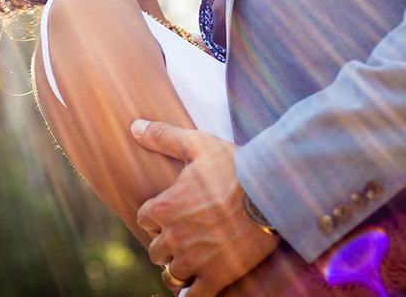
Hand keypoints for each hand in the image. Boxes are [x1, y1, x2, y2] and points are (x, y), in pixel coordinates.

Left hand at [132, 120, 278, 295]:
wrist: (271, 192)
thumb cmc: (235, 165)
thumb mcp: (198, 144)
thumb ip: (163, 136)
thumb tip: (134, 127)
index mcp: (165, 206)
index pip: (144, 220)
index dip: (157, 218)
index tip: (171, 215)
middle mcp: (174, 236)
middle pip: (155, 251)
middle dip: (167, 245)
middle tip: (185, 238)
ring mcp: (194, 259)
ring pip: (171, 275)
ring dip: (179, 270)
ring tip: (192, 262)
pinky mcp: (216, 276)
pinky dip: (192, 295)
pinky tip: (197, 287)